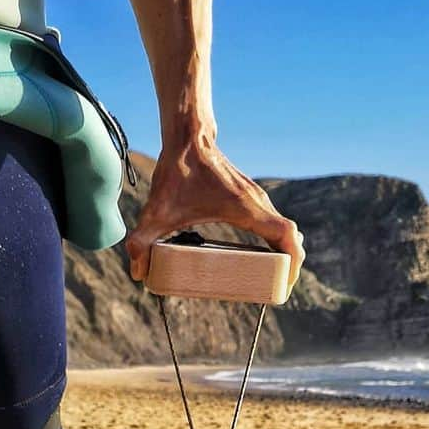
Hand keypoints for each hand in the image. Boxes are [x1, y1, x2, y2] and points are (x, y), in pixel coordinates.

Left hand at [124, 139, 304, 288]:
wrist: (187, 137)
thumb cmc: (177, 172)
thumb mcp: (157, 211)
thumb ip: (142, 241)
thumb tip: (136, 274)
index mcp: (245, 208)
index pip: (285, 235)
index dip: (292, 260)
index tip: (287, 283)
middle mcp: (257, 202)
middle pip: (290, 236)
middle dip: (290, 264)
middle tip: (278, 290)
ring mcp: (256, 198)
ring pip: (284, 228)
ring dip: (285, 252)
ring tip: (274, 279)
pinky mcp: (249, 197)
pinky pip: (273, 221)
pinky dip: (275, 240)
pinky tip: (262, 256)